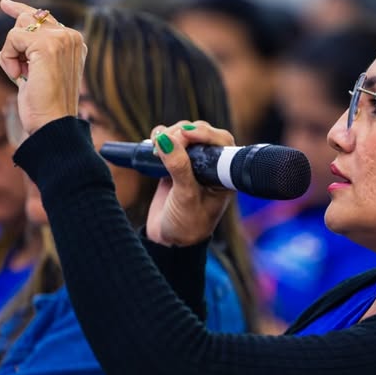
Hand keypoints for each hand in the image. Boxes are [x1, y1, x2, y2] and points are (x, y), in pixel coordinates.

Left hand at [0, 0, 85, 136]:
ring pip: (20, 26)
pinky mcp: (47, 45)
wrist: (52, 123)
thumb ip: (26, 55)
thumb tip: (3, 44)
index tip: (4, 3)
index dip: (20, 10)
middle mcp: (72, 36)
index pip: (43, 18)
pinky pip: (13, 38)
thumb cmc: (43, 105)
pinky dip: (9, 59)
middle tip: (22, 72)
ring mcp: (61, 39)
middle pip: (27, 18)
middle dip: (15, 45)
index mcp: (74, 43)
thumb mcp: (34, 74)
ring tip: (22, 76)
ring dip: (12, 53)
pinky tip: (19, 77)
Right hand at [146, 121, 234, 245]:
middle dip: (182, 133)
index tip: (185, 135)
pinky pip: (170, 142)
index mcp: (223, 174)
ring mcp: (193, 164)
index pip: (221, 141)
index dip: (204, 133)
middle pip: (201, 133)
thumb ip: (178, 167)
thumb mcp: (185, 196)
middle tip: (165, 143)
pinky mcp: (175, 165)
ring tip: (156, 147)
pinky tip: (152, 144)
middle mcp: (211, 165)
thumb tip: (165, 139)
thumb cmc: (187, 224)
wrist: (169, 241)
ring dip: (170, 134)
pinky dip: (160, 138)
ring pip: (184, 134)